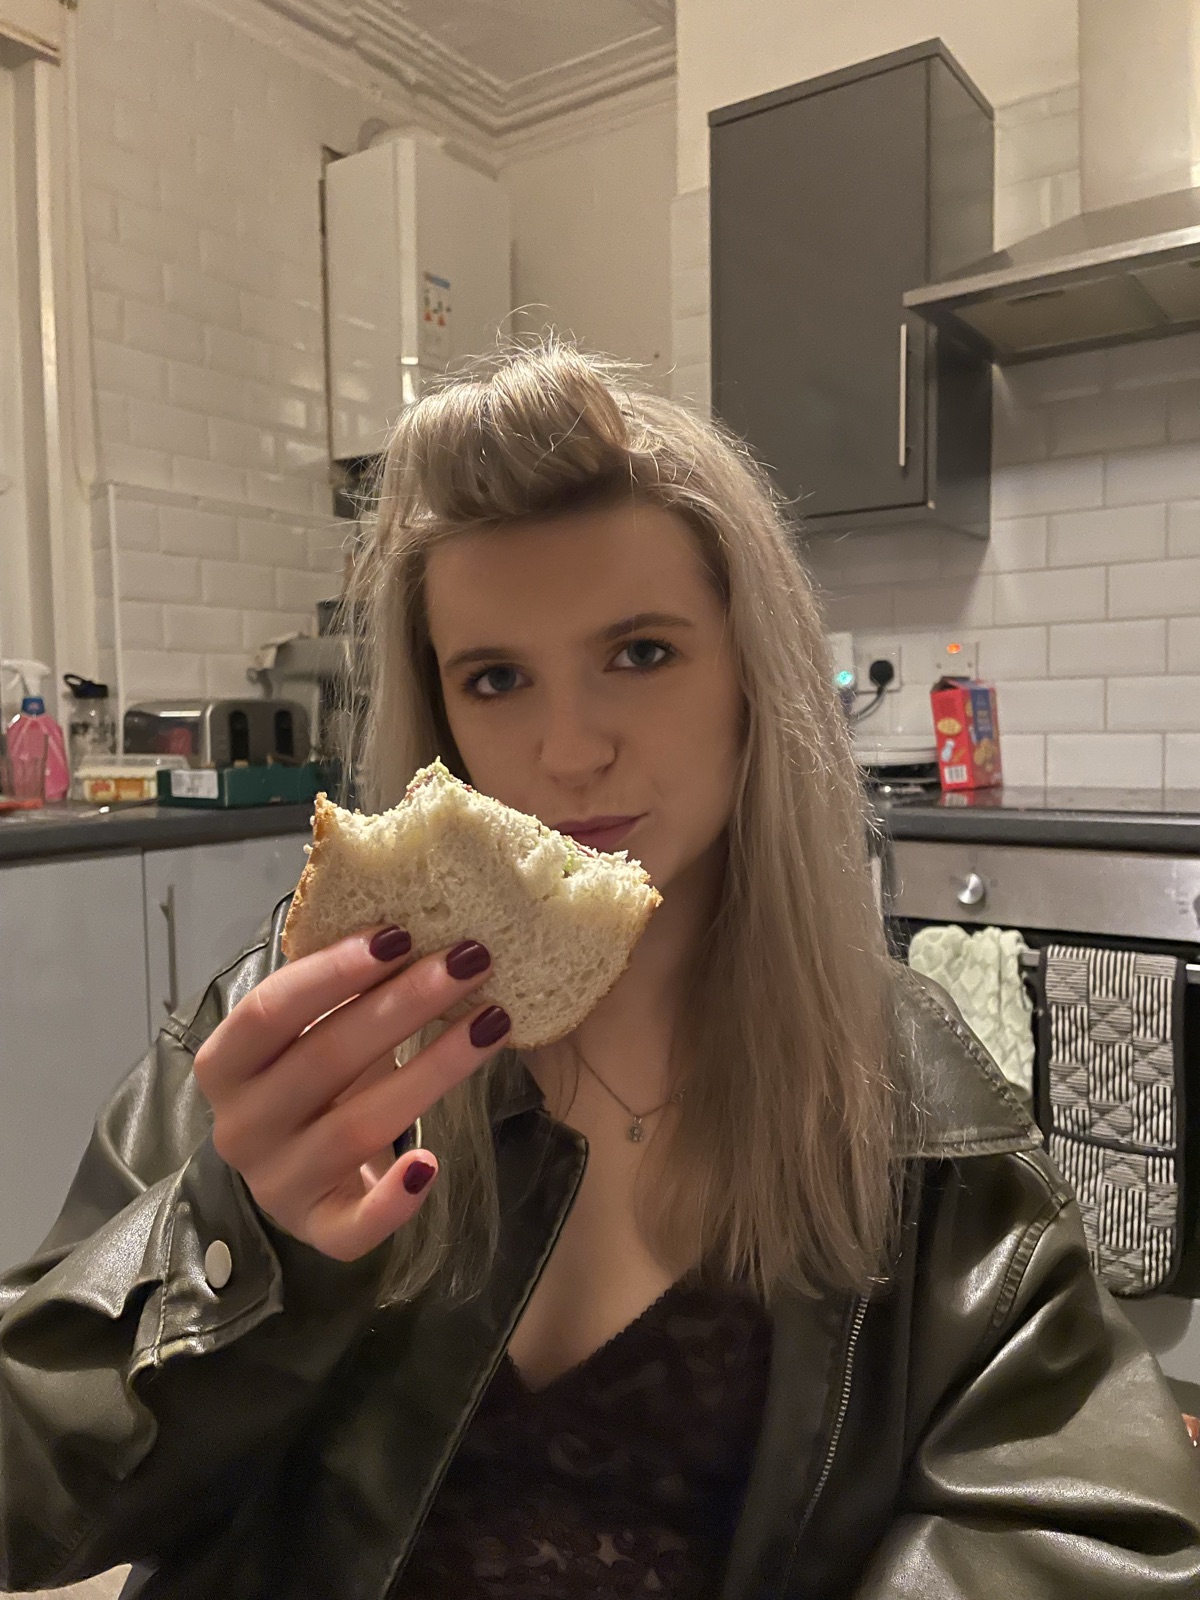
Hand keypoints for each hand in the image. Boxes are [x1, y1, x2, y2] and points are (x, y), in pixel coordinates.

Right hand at [192, 927, 509, 1261]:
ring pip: (358, 1126)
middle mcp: (241, 1126)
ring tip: (494, 1022)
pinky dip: (393, 1199)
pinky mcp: (320, 1231)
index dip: (334, 969)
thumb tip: (409, 906)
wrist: (299, 1175)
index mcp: (225, 1064)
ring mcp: (278, 1183)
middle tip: (471, 959)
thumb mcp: (307, 1029)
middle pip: (326, 1057)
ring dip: (433, 1070)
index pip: (270, 1010)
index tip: (402, 930)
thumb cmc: (312, 1080)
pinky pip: (354, 1226)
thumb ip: (336, 984)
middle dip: (405, 1002)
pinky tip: (431, 1163)